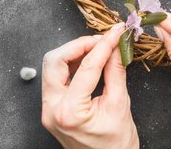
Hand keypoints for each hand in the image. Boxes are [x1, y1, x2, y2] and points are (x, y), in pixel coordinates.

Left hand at [41, 25, 138, 148]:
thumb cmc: (117, 145)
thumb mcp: (121, 104)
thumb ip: (116, 71)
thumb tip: (117, 45)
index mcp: (69, 112)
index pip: (86, 67)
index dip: (104, 45)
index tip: (116, 32)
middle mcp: (52, 110)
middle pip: (54, 61)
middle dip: (78, 45)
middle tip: (102, 39)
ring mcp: (49, 110)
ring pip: (52, 67)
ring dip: (73, 53)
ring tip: (98, 48)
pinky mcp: (52, 109)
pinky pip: (56, 78)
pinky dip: (71, 65)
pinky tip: (89, 60)